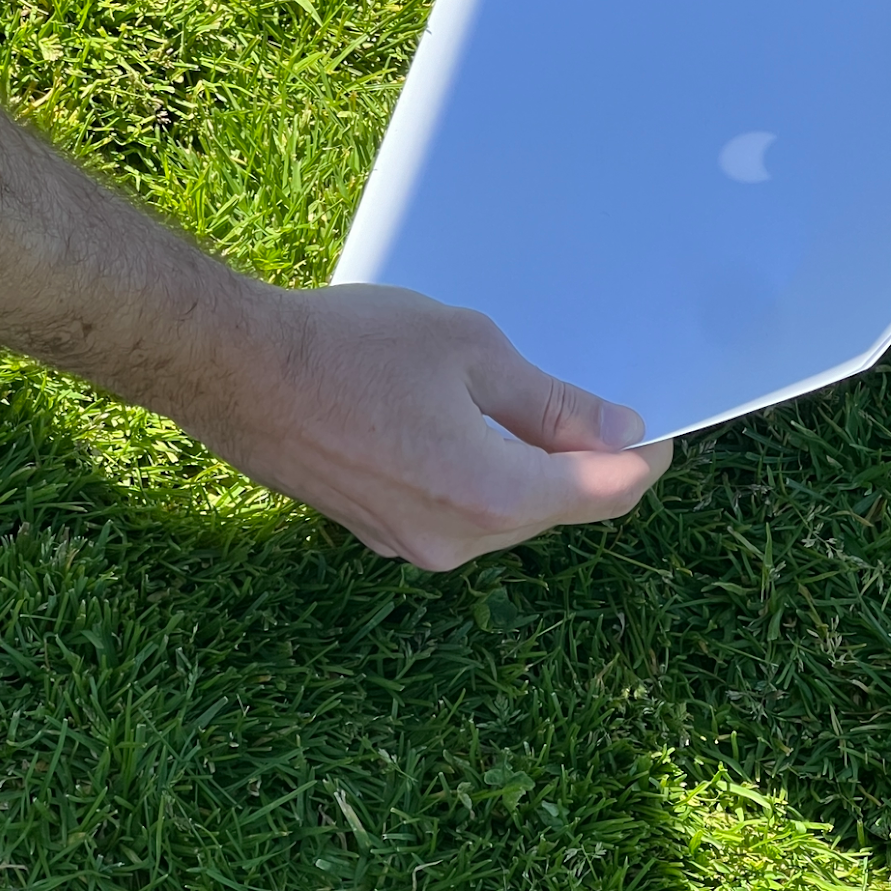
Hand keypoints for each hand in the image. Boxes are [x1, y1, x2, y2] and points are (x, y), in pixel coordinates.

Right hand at [176, 282, 672, 569]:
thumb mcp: (470, 351)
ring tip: (521, 399)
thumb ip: (552, 403)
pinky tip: (462, 419)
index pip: (604, 494)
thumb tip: (618, 434)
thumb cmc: (350, 347)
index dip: (644, 458)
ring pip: (505, 512)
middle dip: (584, 461)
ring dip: (528, 467)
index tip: (657, 424)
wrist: (233, 369)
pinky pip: (457, 510)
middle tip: (590, 398)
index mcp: (492, 496)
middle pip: (555, 509)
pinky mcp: (378, 530)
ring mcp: (412, 543)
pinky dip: (480, 474)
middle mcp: (457, 540)